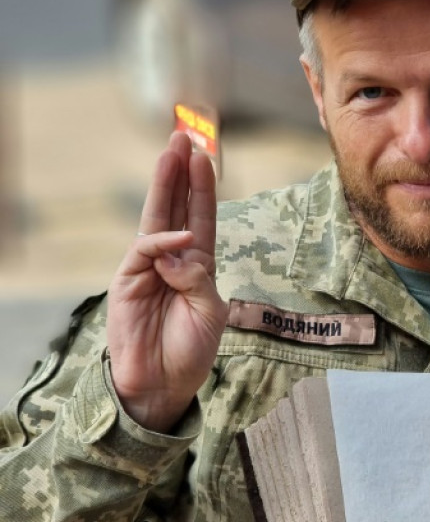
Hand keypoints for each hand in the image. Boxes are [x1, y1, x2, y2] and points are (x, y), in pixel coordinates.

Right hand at [107, 132, 227, 431]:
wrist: (162, 386)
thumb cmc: (191, 351)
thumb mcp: (210, 313)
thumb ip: (198, 278)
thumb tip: (176, 248)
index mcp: (197, 264)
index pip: (200, 217)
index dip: (202, 187)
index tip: (205, 156)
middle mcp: (172, 259)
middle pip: (175, 207)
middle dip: (179, 172)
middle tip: (182, 135)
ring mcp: (148, 268)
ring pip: (156, 218)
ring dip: (165, 185)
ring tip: (172, 153)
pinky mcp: (127, 281)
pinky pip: (145, 250)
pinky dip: (163, 241)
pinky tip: (180, 237)